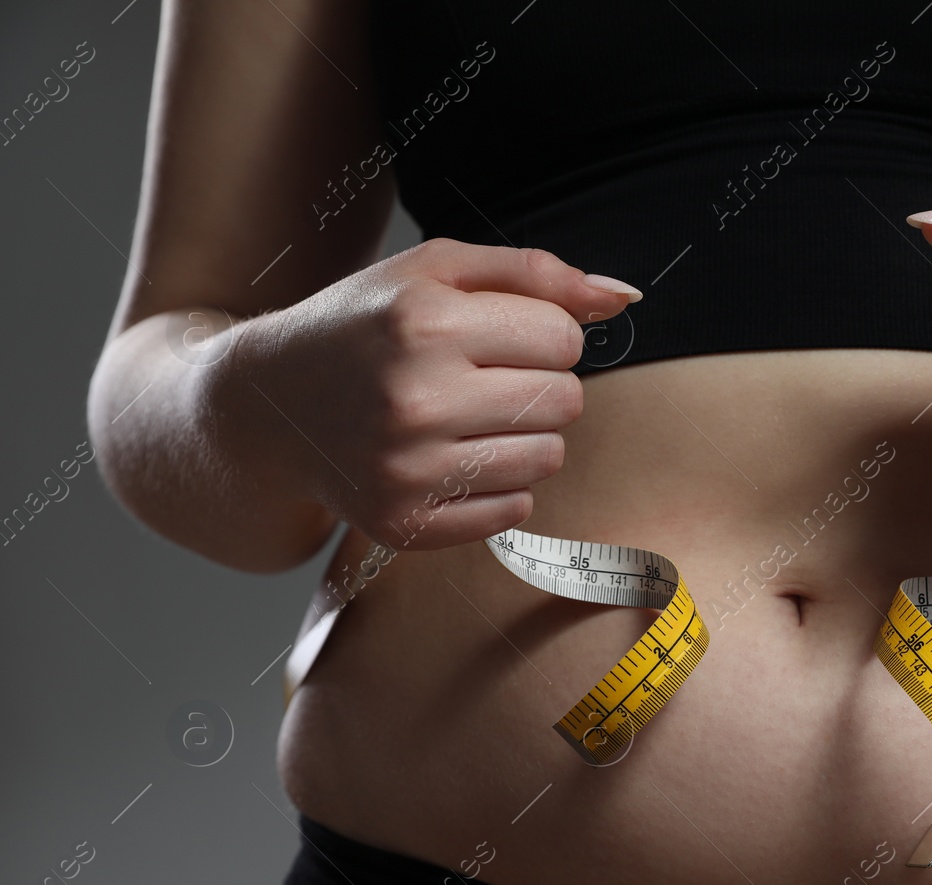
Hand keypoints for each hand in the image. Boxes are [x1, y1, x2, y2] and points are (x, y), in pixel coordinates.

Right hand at [210, 238, 640, 549]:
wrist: (266, 406)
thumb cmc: (363, 327)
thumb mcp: (435, 272)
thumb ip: (536, 273)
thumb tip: (623, 298)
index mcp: (423, 322)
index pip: (564, 338)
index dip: (540, 333)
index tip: (495, 335)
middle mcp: (414, 399)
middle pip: (565, 400)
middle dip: (538, 384)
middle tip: (480, 378)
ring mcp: (407, 470)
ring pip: (549, 457)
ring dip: (525, 436)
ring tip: (465, 418)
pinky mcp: (405, 523)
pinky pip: (516, 509)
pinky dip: (498, 485)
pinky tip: (449, 458)